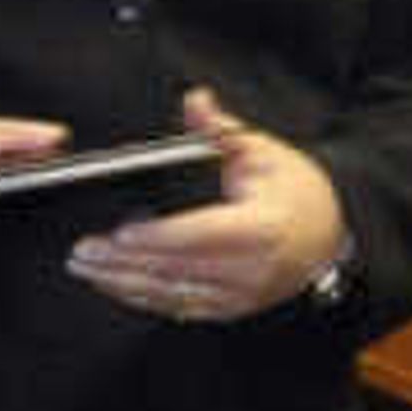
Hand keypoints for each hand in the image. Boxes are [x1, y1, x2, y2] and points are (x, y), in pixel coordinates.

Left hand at [64, 81, 348, 324]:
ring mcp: (242, 295)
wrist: (329, 238)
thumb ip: (221, 130)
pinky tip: (115, 285)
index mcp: (263, 226)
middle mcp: (253, 269)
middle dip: (123, 262)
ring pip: (173, 294)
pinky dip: (144, 298)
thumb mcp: (264, 151)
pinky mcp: (230, 309)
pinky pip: (180, 307)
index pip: (202, 234)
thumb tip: (196, 101)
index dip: (158, 237)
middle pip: (178, 268)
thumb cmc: (297, 192)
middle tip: (82, 251)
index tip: (119, 233)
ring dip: (124, 283)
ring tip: (86, 267)